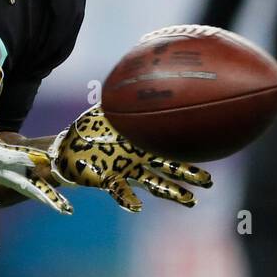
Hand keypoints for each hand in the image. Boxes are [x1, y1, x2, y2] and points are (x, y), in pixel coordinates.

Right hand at [0, 66, 72, 214]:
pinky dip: (34, 190)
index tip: (46, 160)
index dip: (28, 158)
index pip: (13, 157)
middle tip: (65, 209)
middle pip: (25, 185)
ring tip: (64, 209)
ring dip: (43, 197)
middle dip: (45, 195)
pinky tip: (48, 195)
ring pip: (24, 188)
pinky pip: (20, 184)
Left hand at [47, 107, 211, 211]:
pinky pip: (120, 191)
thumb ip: (124, 93)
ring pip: (153, 182)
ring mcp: (125, 170)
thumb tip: (139, 69)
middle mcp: (139, 160)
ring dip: (171, 191)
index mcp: (142, 144)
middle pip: (170, 168)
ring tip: (189, 200)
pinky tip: (137, 207)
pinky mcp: (107, 179)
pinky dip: (128, 199)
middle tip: (209, 181)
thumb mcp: (110, 106)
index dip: (187, 154)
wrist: (67, 144)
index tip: (207, 154)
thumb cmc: (91, 127)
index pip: (170, 149)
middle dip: (190, 174)